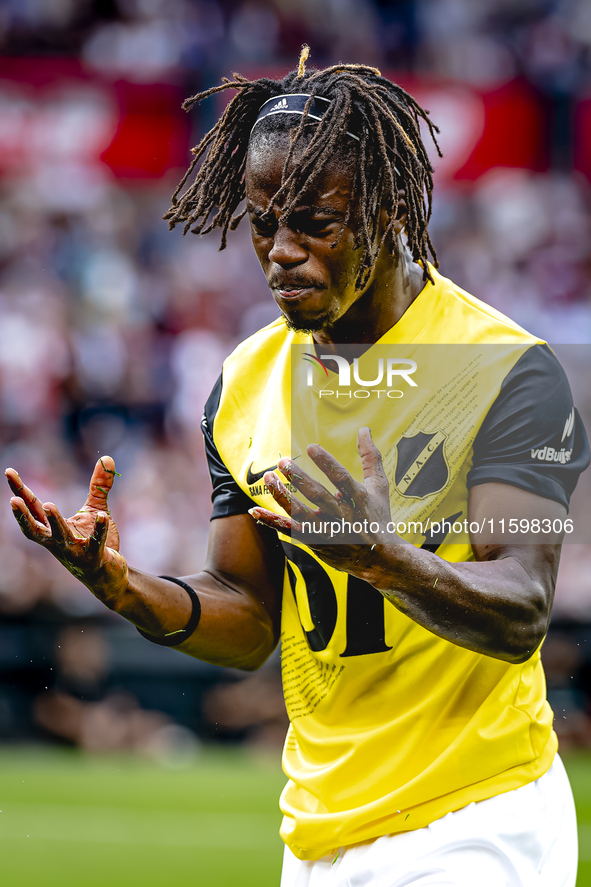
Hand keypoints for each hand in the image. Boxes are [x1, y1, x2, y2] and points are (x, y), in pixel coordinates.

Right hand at [5, 456, 127, 600]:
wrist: (108, 574)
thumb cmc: (94, 542)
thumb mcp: (95, 509)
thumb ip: (99, 485)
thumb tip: (107, 458)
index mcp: (51, 529)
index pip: (33, 508)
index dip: (20, 490)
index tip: (9, 472)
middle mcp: (56, 542)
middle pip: (35, 528)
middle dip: (23, 515)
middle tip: (13, 500)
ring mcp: (73, 551)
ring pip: (60, 537)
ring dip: (54, 522)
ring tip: (50, 505)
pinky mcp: (93, 558)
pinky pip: (94, 543)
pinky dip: (98, 529)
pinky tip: (102, 515)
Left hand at [249, 427, 399, 576]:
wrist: (378, 558)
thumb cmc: (377, 517)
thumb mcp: (379, 487)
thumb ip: (371, 457)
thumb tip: (364, 430)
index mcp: (358, 500)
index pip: (341, 478)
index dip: (327, 463)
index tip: (311, 447)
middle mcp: (341, 516)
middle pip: (317, 495)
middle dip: (299, 478)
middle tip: (283, 461)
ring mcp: (326, 530)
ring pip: (300, 514)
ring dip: (282, 496)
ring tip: (269, 478)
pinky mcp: (314, 541)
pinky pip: (289, 531)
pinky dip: (271, 521)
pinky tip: (255, 509)